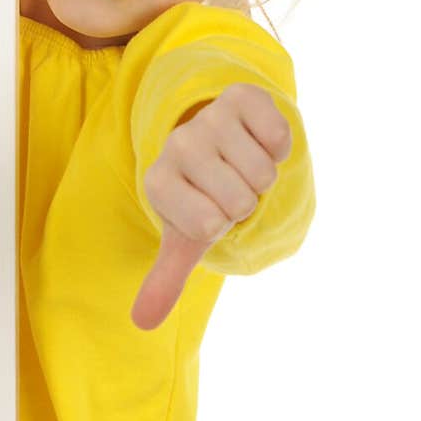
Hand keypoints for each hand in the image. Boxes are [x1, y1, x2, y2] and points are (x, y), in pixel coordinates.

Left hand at [131, 83, 292, 330]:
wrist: (218, 139)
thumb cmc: (203, 195)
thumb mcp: (186, 236)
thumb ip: (165, 278)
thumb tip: (142, 323)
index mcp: (159, 182)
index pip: (208, 224)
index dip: (221, 223)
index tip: (208, 209)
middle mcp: (178, 145)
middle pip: (240, 199)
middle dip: (246, 201)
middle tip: (230, 186)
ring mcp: (208, 118)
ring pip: (263, 172)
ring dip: (263, 176)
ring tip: (242, 165)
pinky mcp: (241, 97)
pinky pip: (278, 136)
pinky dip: (278, 147)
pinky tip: (258, 141)